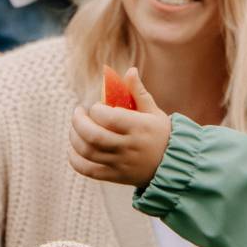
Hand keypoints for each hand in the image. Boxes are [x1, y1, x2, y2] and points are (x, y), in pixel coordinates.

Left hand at [66, 68, 171, 186]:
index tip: (96, 106)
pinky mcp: (114, 176)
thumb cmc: (161, 134)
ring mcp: (120, 163)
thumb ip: (139, 92)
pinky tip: (75, 148)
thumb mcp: (154, 112)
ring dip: (74, 137)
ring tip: (76, 128)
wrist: (172, 166)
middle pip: (93, 136)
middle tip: (78, 112)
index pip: (109, 118)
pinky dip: (75, 159)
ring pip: (87, 152)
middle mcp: (129, 147)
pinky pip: (87, 170)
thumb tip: (130, 70)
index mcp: (139, 127)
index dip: (96, 110)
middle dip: (78, 122)